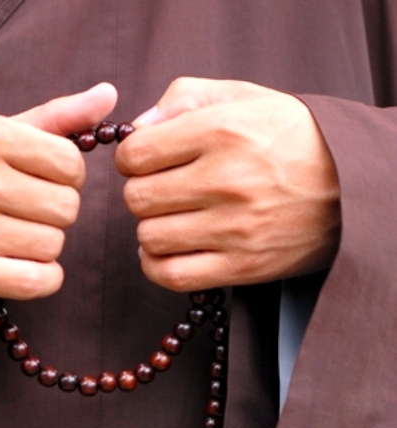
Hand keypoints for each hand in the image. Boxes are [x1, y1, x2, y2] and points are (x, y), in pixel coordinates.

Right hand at [0, 83, 116, 298]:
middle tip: (27, 209)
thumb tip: (109, 95)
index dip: (67, 176)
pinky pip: (39, 281)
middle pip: (67, 207)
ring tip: (14, 233)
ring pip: (54, 244)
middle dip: (56, 210)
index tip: (46, 179)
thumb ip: (57, 115)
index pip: (70, 163)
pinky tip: (20, 262)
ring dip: (44, 243)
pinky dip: (41, 276)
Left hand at [115, 78, 340, 291]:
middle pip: (137, 198)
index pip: (135, 153)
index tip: (143, 160)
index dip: (130, 157)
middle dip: (140, 191)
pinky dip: (157, 265)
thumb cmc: (290, 137)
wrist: (352, 184)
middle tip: (161, 188)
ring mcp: (235, 228)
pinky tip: (168, 249)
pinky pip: (172, 274)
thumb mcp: (243, 97)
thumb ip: (183, 98)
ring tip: (171, 217)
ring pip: (149, 237)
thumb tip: (138, 127)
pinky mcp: (243, 265)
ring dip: (151, 227)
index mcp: (221, 131)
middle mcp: (226, 180)